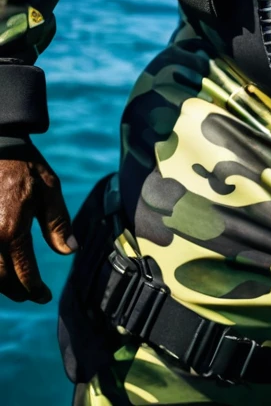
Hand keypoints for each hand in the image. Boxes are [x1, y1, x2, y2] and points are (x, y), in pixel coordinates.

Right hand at [0, 147, 75, 302]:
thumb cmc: (26, 167)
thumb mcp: (49, 191)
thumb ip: (58, 224)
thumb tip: (70, 251)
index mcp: (12, 231)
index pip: (23, 274)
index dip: (34, 290)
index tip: (43, 297)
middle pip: (0, 280)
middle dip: (17, 292)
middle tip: (31, 295)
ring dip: (0, 284)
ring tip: (17, 286)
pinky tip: (2, 267)